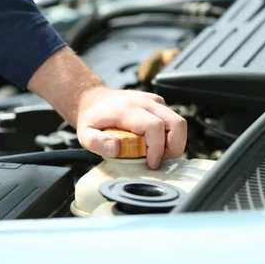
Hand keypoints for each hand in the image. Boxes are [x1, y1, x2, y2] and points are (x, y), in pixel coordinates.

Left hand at [27, 47, 186, 168]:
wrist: (94, 100)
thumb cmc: (92, 119)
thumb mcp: (85, 135)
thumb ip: (97, 143)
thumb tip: (116, 149)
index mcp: (127, 109)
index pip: (154, 127)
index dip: (157, 149)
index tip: (151, 163)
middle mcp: (145, 101)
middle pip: (176, 124)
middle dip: (173, 148)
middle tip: (158, 159)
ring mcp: (154, 101)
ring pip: (179, 123)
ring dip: (174, 143)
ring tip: (156, 153)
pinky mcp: (159, 104)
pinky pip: (174, 121)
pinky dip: (170, 137)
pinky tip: (154, 144)